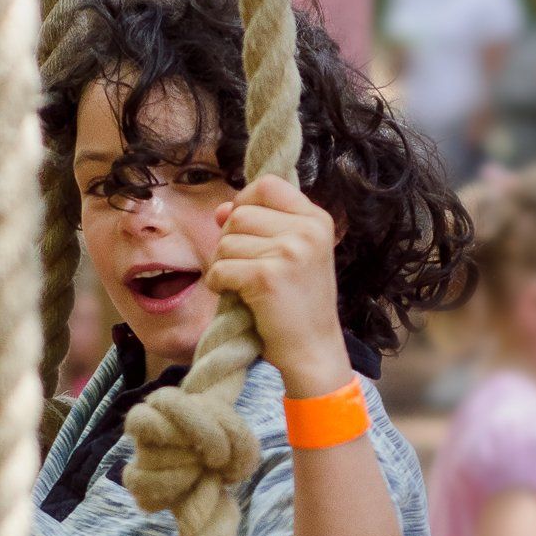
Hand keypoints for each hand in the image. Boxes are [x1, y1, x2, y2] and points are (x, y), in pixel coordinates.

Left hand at [207, 175, 347, 394]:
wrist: (313, 350)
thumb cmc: (298, 304)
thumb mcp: (292, 254)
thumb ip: (261, 225)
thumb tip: (221, 209)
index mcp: (317, 219)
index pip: (267, 185)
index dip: (245, 201)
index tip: (243, 228)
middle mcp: (308, 230)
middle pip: (241, 214)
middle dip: (230, 240)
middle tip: (244, 267)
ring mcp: (290, 252)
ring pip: (226, 241)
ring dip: (223, 265)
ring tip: (243, 285)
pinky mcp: (268, 277)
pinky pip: (221, 268)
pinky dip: (218, 283)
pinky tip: (234, 295)